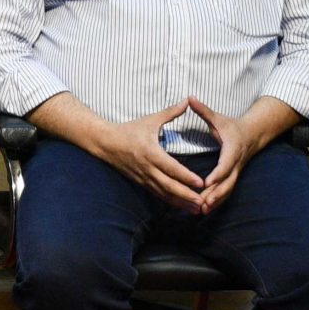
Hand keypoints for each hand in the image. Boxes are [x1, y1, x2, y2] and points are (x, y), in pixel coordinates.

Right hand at [90, 103, 206, 209]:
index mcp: (151, 152)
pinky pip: (158, 195)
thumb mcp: (151, 120)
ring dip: (181, 203)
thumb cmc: (130, 130)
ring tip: (197, 209)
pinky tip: (182, 207)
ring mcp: (144, 178)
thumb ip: (171, 112)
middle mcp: (147, 168)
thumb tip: (187, 100)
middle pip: (169, 186)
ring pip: (164, 194)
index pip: (172, 167)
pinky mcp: (142, 183)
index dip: (186, 176)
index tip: (201, 183)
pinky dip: (171, 202)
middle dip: (187, 195)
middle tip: (203, 202)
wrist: (106, 143)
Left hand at [181, 96, 254, 215]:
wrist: (252, 135)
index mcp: (232, 149)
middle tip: (202, 203)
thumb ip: (203, 110)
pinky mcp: (232, 178)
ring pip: (227, 190)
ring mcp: (235, 172)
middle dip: (215, 193)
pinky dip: (217, 201)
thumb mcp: (218, 118)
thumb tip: (190, 97)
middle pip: (227, 182)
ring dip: (216, 201)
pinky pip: (226, 192)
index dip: (217, 173)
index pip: (226, 163)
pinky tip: (205, 210)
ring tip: (202, 210)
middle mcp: (235, 163)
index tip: (207, 181)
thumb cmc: (231, 126)